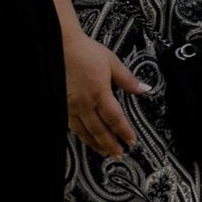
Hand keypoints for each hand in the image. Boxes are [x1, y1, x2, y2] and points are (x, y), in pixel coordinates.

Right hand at [65, 30, 143, 157]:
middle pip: (99, 130)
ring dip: (95, 143)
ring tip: (104, 152)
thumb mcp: (112, 62)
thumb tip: (144, 89)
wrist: (58, 46)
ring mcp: (69, 106)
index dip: (124, 132)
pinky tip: (85, 138)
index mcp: (99, 93)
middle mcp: (83, 103)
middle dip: (110, 144)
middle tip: (119, 155)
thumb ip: (127, 79)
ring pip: (84, 131)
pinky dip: (80, 134)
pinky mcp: (59, 105)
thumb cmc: (84, 52)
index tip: (131, 142)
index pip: (115, 119)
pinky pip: (71, 125)